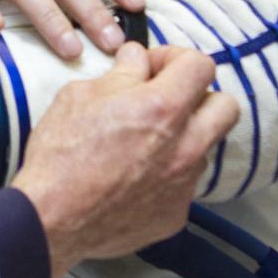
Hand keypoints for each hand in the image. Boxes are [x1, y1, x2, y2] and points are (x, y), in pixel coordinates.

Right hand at [11, 43, 236, 277]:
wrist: (51, 219)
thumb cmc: (60, 156)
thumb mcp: (80, 96)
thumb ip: (121, 74)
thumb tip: (136, 60)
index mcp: (162, 108)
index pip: (200, 65)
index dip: (175, 58)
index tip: (153, 67)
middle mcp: (184, 146)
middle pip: (226, 106)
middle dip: (199, 95)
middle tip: (165, 98)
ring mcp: (183, 184)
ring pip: (205, 146)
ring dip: (183, 136)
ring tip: (144, 141)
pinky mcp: (176, 213)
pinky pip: (184, 183)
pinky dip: (166, 173)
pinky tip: (134, 175)